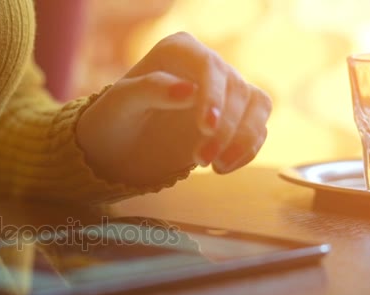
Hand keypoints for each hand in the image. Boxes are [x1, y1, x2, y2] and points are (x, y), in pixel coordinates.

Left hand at [76, 32, 271, 185]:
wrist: (116, 149)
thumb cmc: (113, 120)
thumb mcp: (119, 105)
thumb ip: (149, 90)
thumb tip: (190, 89)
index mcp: (178, 51)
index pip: (208, 66)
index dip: (214, 96)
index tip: (206, 127)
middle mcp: (206, 65)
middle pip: (237, 89)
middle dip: (225, 128)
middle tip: (200, 160)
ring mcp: (223, 91)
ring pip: (257, 105)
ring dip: (243, 139)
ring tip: (215, 166)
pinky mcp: (233, 118)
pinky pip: (257, 128)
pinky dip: (247, 149)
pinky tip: (222, 168)